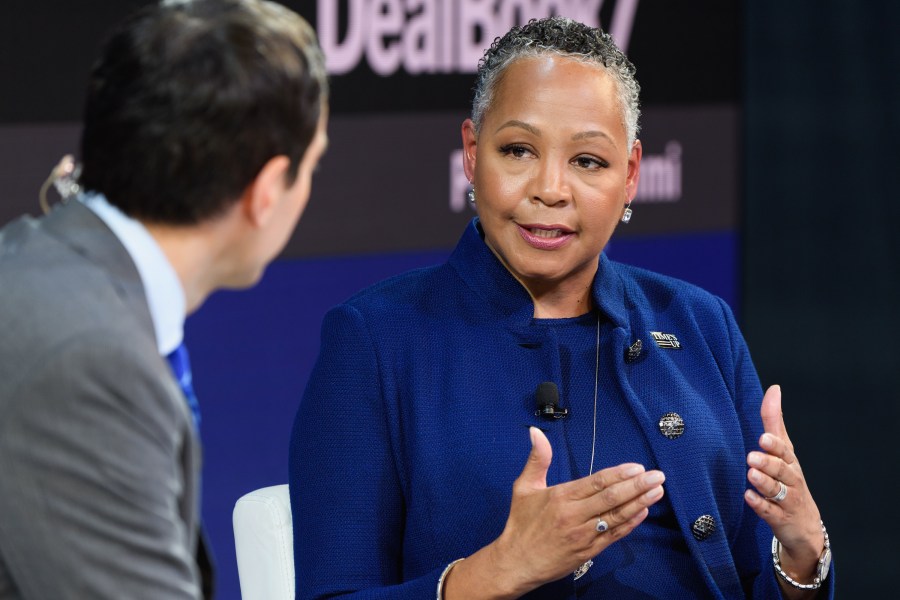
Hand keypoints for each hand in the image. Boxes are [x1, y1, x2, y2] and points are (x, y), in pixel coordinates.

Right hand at [484, 427, 664, 595]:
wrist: (516, 562)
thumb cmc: (521, 523)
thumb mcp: (524, 487)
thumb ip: (537, 459)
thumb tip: (536, 432)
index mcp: (561, 497)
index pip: (596, 482)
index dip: (619, 474)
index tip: (637, 467)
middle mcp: (574, 516)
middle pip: (611, 498)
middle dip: (637, 486)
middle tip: (657, 476)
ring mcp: (583, 536)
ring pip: (616, 517)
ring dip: (639, 503)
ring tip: (657, 491)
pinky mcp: (589, 552)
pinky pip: (614, 536)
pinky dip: (630, 524)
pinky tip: (643, 512)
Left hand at [744, 385, 823, 584]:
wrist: (804, 525)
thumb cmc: (789, 480)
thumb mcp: (784, 450)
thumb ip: (774, 421)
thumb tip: (774, 389)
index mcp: (790, 461)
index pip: (784, 450)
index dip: (775, 444)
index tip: (763, 437)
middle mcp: (791, 479)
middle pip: (782, 470)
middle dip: (769, 463)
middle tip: (752, 456)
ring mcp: (786, 500)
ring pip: (777, 490)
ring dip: (764, 482)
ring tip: (751, 474)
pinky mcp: (779, 518)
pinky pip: (770, 512)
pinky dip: (760, 505)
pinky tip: (748, 497)